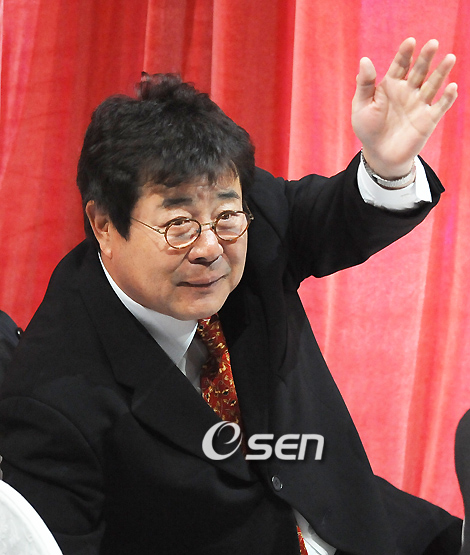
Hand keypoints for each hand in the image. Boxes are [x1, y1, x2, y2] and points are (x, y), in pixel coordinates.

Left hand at [352, 38, 457, 178]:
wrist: (379, 154)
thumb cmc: (368, 129)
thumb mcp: (361, 106)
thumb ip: (364, 84)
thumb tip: (365, 59)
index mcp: (391, 85)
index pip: (400, 65)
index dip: (405, 54)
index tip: (410, 42)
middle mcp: (408, 91)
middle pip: (419, 70)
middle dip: (425, 58)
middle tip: (432, 44)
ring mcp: (419, 104)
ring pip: (433, 84)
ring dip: (441, 72)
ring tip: (450, 58)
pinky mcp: (428, 119)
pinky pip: (440, 106)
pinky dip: (447, 97)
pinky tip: (452, 87)